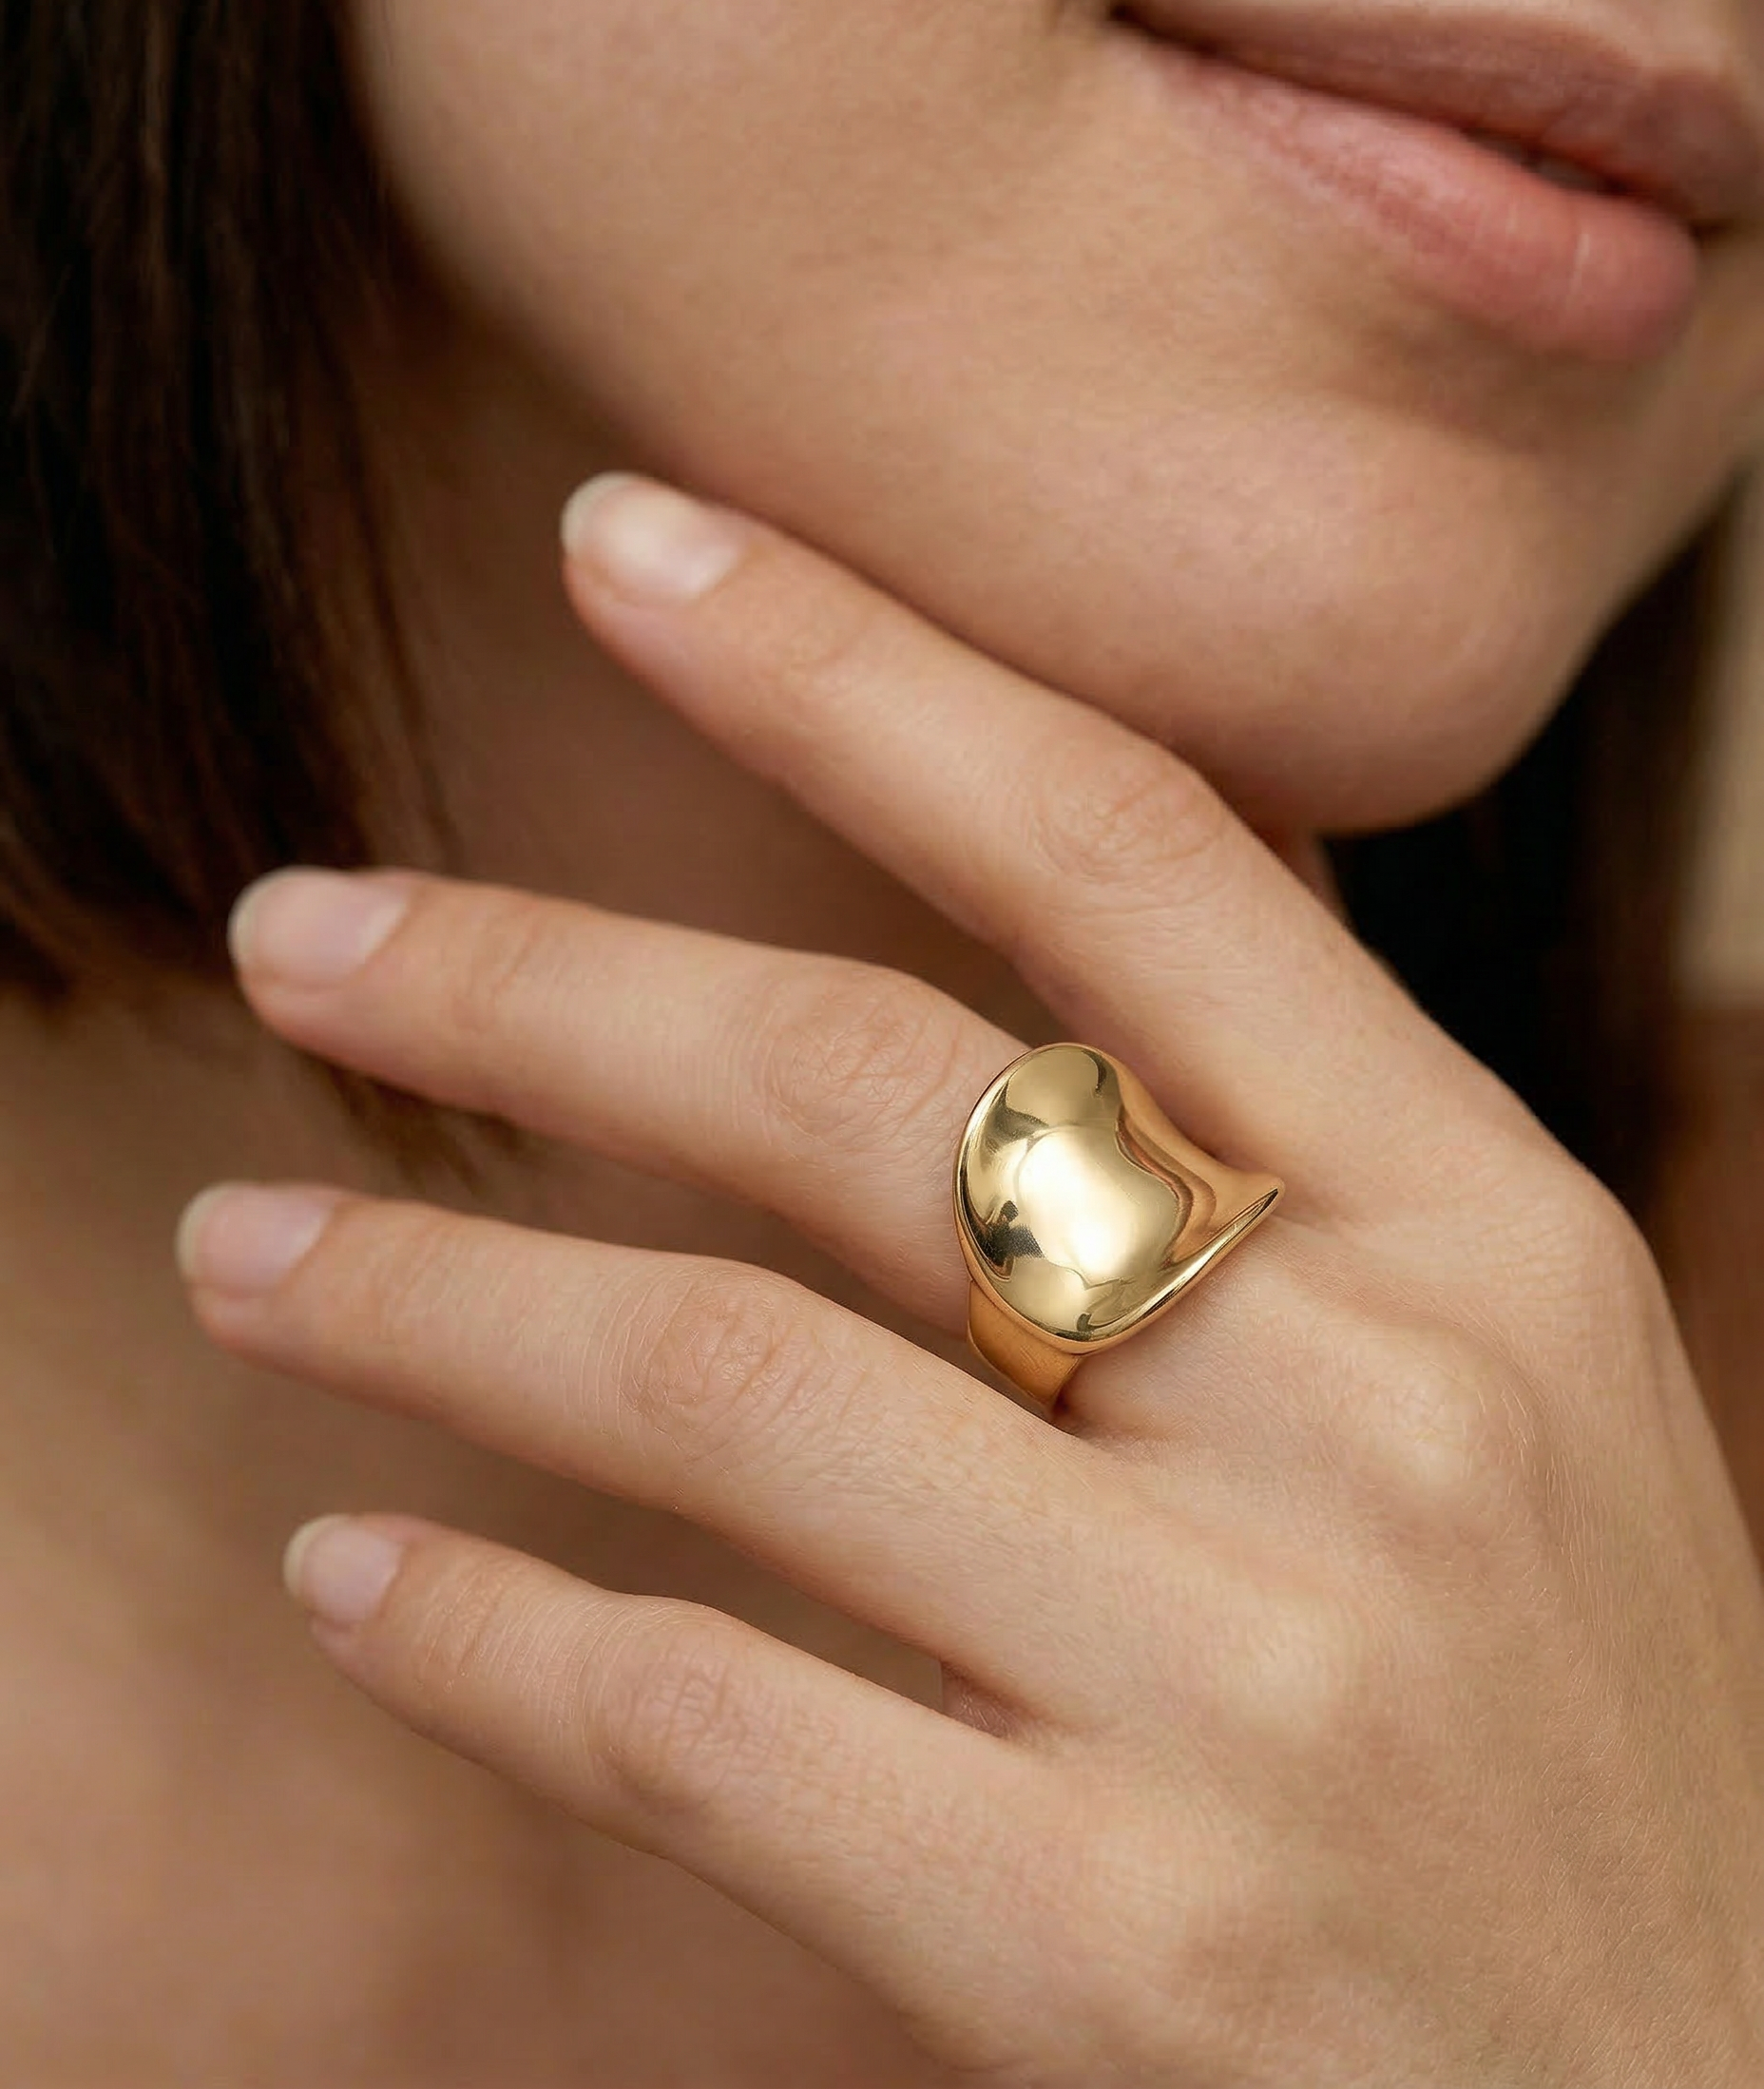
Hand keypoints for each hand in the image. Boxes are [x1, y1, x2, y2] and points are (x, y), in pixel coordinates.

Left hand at [178, 477, 1763, 2085]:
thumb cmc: (1590, 1744)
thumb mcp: (1535, 1393)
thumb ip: (1306, 1159)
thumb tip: (1073, 905)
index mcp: (1493, 1234)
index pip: (1127, 848)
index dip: (851, 664)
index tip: (621, 539)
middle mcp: (1376, 1410)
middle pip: (865, 1083)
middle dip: (535, 981)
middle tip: (301, 934)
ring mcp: (1246, 1680)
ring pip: (728, 1385)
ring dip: (433, 1302)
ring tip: (243, 1257)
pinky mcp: (1110, 1944)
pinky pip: (702, 1717)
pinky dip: (484, 1634)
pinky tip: (357, 1569)